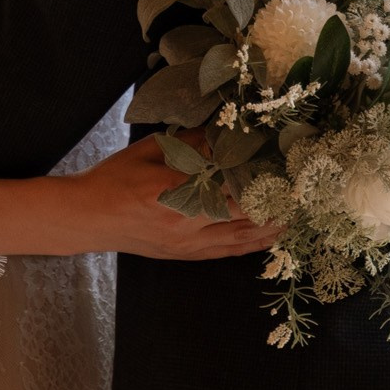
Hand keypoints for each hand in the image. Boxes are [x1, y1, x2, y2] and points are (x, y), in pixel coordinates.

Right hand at [70, 138, 278, 262]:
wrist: (88, 217)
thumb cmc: (116, 178)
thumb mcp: (152, 150)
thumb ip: (191, 144)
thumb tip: (226, 134)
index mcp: (176, 191)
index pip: (232, 189)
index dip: (263, 184)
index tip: (286, 173)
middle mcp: (185, 222)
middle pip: (242, 217)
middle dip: (273, 208)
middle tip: (301, 196)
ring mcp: (185, 243)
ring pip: (238, 239)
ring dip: (268, 231)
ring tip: (293, 219)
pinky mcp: (182, 255)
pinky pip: (224, 252)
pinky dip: (248, 246)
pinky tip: (264, 239)